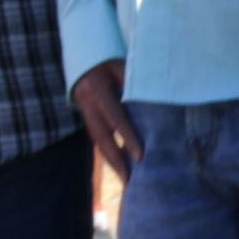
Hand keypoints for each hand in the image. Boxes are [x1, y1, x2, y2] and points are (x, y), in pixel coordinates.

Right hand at [74, 62, 136, 179]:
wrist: (83, 58)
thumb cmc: (107, 59)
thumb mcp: (121, 65)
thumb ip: (134, 82)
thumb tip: (155, 99)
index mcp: (97, 89)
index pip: (115, 117)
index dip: (127, 136)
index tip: (140, 155)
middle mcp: (87, 104)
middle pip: (102, 137)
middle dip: (115, 160)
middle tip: (129, 180)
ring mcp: (84, 112)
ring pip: (97, 141)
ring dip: (111, 161)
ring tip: (125, 179)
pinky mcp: (87, 117)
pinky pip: (97, 138)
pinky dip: (108, 152)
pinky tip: (120, 166)